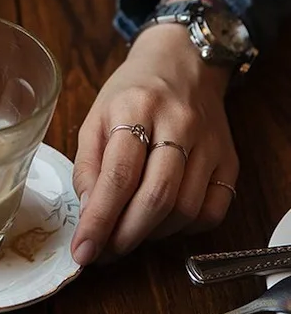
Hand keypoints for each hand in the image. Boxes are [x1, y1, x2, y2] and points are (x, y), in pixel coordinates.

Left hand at [70, 24, 236, 265]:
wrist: (182, 62)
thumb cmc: (132, 92)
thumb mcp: (96, 116)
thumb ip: (89, 166)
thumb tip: (89, 216)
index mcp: (135, 107)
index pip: (118, 175)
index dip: (100, 220)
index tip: (84, 251)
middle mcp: (177, 123)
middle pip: (156, 197)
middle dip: (126, 235)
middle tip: (106, 251)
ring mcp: (208, 142)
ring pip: (185, 209)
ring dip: (153, 234)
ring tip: (130, 230)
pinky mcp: (229, 159)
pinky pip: (212, 211)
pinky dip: (185, 228)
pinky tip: (164, 221)